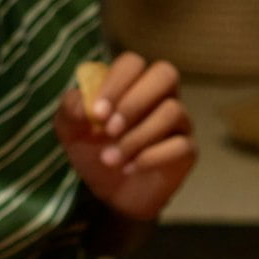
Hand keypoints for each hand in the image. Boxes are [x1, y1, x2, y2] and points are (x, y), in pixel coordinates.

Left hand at [55, 52, 194, 220]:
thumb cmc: (94, 152)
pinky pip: (181, 145)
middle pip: (165, 75)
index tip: (96, 113)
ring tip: (110, 159)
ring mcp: (178, 123)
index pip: (132, 64)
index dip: (116, 83)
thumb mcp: (71, 131)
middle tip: (109, 129)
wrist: (111, 194)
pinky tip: (129, 168)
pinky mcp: (187, 150)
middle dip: (134, 101)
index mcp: (132, 83)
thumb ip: (71, 110)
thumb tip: (84, 104)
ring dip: (137, 136)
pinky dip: (152, 157)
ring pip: (173, 111)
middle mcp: (160, 96)